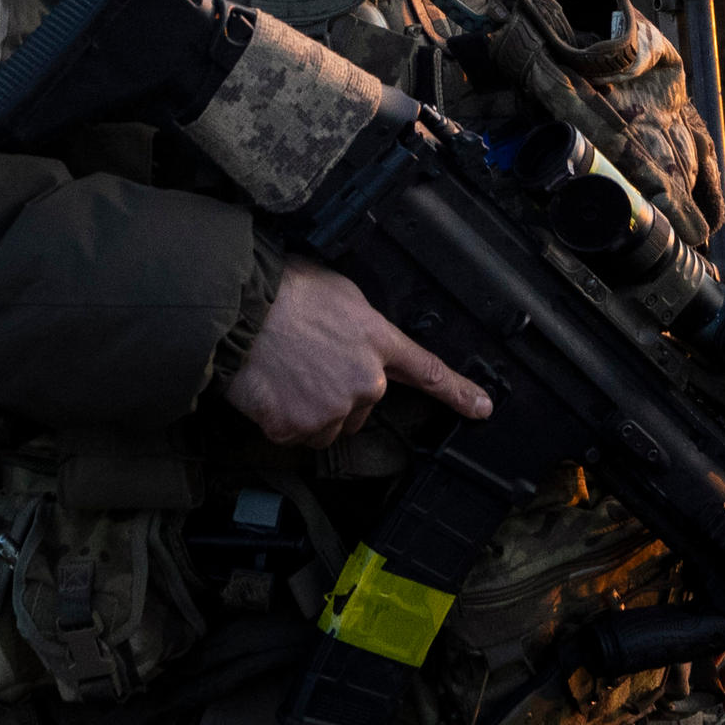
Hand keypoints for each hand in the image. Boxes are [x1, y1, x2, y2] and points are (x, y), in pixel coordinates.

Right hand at [223, 257, 492, 448]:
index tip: (483, 409)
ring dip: (311, 409)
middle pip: (361, 406)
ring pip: (328, 425)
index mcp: (378, 343)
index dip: (459, 393)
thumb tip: (359, 344)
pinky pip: (294, 433)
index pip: (428, 371)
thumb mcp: (343, 294)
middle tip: (306, 362)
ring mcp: (331, 410)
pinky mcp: (296, 428)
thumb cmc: (287, 291)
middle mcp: (365, 383)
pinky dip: (281, 418)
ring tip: (285, 373)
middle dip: (338, 392)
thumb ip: (364, 328)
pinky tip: (269, 389)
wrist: (241, 311)